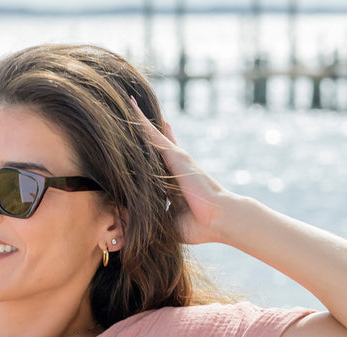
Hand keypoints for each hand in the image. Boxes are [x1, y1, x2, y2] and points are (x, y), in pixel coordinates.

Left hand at [130, 100, 235, 245]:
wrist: (218, 220)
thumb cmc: (197, 226)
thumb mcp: (167, 221)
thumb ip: (152, 217)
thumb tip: (131, 226)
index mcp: (171, 182)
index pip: (155, 163)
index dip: (145, 151)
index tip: (134, 142)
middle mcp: (174, 166)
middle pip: (155, 143)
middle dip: (144, 128)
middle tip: (128, 109)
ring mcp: (175, 159)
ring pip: (152, 135)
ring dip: (140, 119)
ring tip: (127, 101)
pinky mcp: (176, 155)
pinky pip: (154, 135)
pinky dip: (143, 122)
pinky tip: (131, 108)